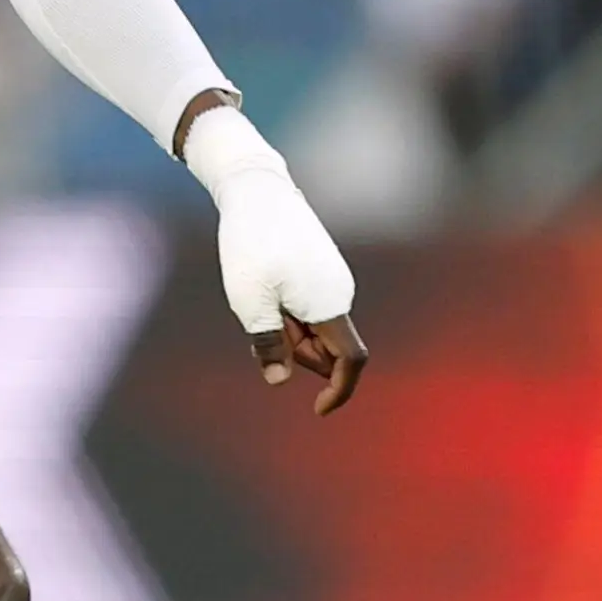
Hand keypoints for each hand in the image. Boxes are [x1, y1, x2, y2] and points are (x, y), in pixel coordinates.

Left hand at [179, 94, 366, 416]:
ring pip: (312, 326)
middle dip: (295, 352)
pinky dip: (285, 312)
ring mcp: (331, 279)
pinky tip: (259, 284)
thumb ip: (269, 344)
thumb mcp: (249, 302)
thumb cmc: (250, 245)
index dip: (340, 391)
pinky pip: (307, 305)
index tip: (317, 412)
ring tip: (254, 296)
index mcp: (331, 305)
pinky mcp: (319, 267)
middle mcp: (340, 293)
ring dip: (286, 329)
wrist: (255, 188)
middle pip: (325, 348)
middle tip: (256, 328)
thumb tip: (279, 380)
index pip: (352, 361)